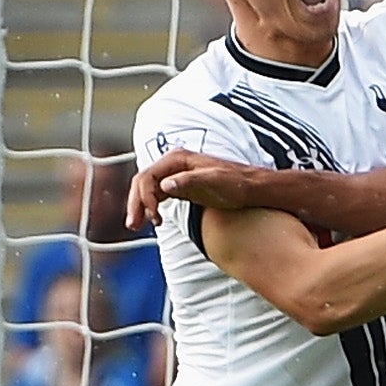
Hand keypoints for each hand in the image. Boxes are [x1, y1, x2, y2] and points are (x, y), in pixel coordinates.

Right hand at [128, 150, 270, 227]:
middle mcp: (173, 165)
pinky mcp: (181, 187)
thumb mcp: (214, 181)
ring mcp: (176, 175)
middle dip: (136, 204)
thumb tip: (164, 186)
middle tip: (133, 225)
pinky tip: (154, 222)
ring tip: (136, 226)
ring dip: (140, 207)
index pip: (148, 177)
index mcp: (177, 159)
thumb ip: (189, 181)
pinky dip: (152, 208)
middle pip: (143, 183)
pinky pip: (158, 196)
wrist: (253, 188)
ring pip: (148, 190)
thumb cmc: (236, 183)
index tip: (153, 217)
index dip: (145, 197)